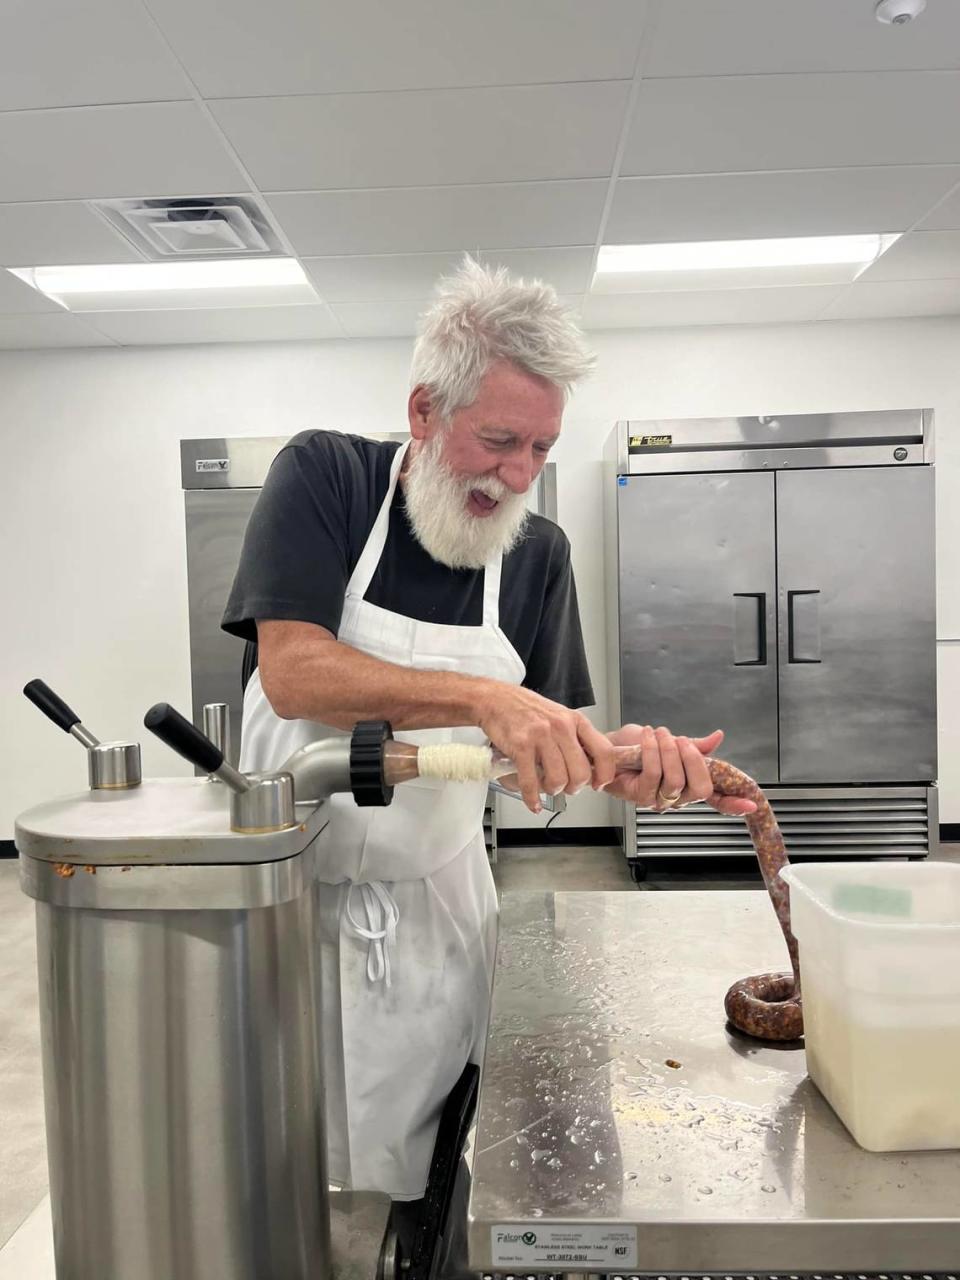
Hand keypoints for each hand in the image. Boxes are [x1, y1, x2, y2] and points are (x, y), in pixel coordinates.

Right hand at [474, 682, 616, 813]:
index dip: (605, 774)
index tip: (598, 784)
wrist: (496, 699)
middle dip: (574, 787)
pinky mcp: (521, 745)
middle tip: (566, 787)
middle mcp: (561, 727)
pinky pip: (531, 782)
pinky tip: (533, 801)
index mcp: (575, 720)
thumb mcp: (560, 716)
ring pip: (558, 779)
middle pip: (581, 772)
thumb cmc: (527, 710)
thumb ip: (576, 739)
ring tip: (547, 786)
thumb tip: (590, 766)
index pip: (604, 752)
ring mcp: (541, 736)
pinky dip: (532, 798)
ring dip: (553, 790)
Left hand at [602, 725, 756, 816]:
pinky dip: (651, 752)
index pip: (717, 799)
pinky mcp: (639, 796)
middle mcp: (677, 797)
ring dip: (668, 751)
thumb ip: (695, 745)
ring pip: (675, 781)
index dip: (734, 803)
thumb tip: (718, 737)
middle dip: (693, 760)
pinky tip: (647, 737)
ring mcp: (658, 799)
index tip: (752, 803)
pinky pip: (652, 776)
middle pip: (700, 790)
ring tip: (658, 733)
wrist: (606, 746)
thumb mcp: (670, 742)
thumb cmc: (636, 746)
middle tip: (681, 740)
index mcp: (689, 784)